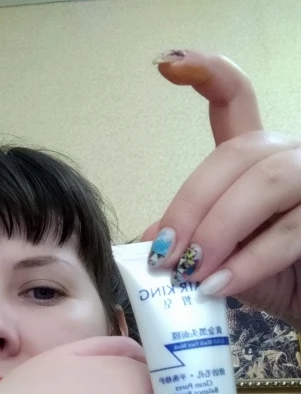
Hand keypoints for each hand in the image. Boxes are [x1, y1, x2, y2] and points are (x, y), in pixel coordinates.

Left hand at [143, 50, 300, 326]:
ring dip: (220, 230)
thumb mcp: (220, 258)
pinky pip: (290, 229)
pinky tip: (219, 285)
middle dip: (192, 206)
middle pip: (237, 153)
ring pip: (266, 183)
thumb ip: (190, 240)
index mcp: (254, 159)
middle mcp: (286, 157)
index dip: (207, 74)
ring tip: (192, 273)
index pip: (235, 100)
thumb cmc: (269, 278)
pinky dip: (250, 261)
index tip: (165, 66)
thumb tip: (148, 240)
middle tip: (164, 257)